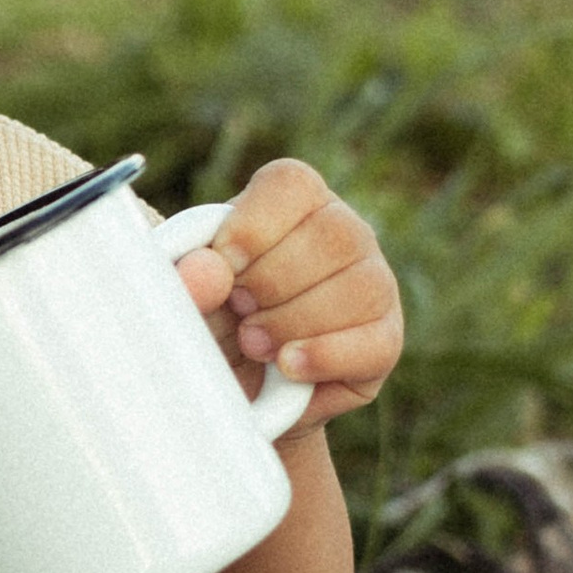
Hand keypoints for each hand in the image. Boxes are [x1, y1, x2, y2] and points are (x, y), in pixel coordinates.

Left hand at [171, 156, 401, 431]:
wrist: (236, 387)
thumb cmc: (214, 319)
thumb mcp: (189, 296)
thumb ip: (187, 277)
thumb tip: (206, 271)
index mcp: (291, 202)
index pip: (291, 185)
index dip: (254, 225)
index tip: (224, 263)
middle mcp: (344, 232)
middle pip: (332, 234)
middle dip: (271, 282)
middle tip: (238, 311)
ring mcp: (373, 283)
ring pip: (359, 287)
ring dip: (293, 322)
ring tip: (254, 344)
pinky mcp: (384, 339)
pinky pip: (375, 342)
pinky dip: (325, 355)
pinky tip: (288, 366)